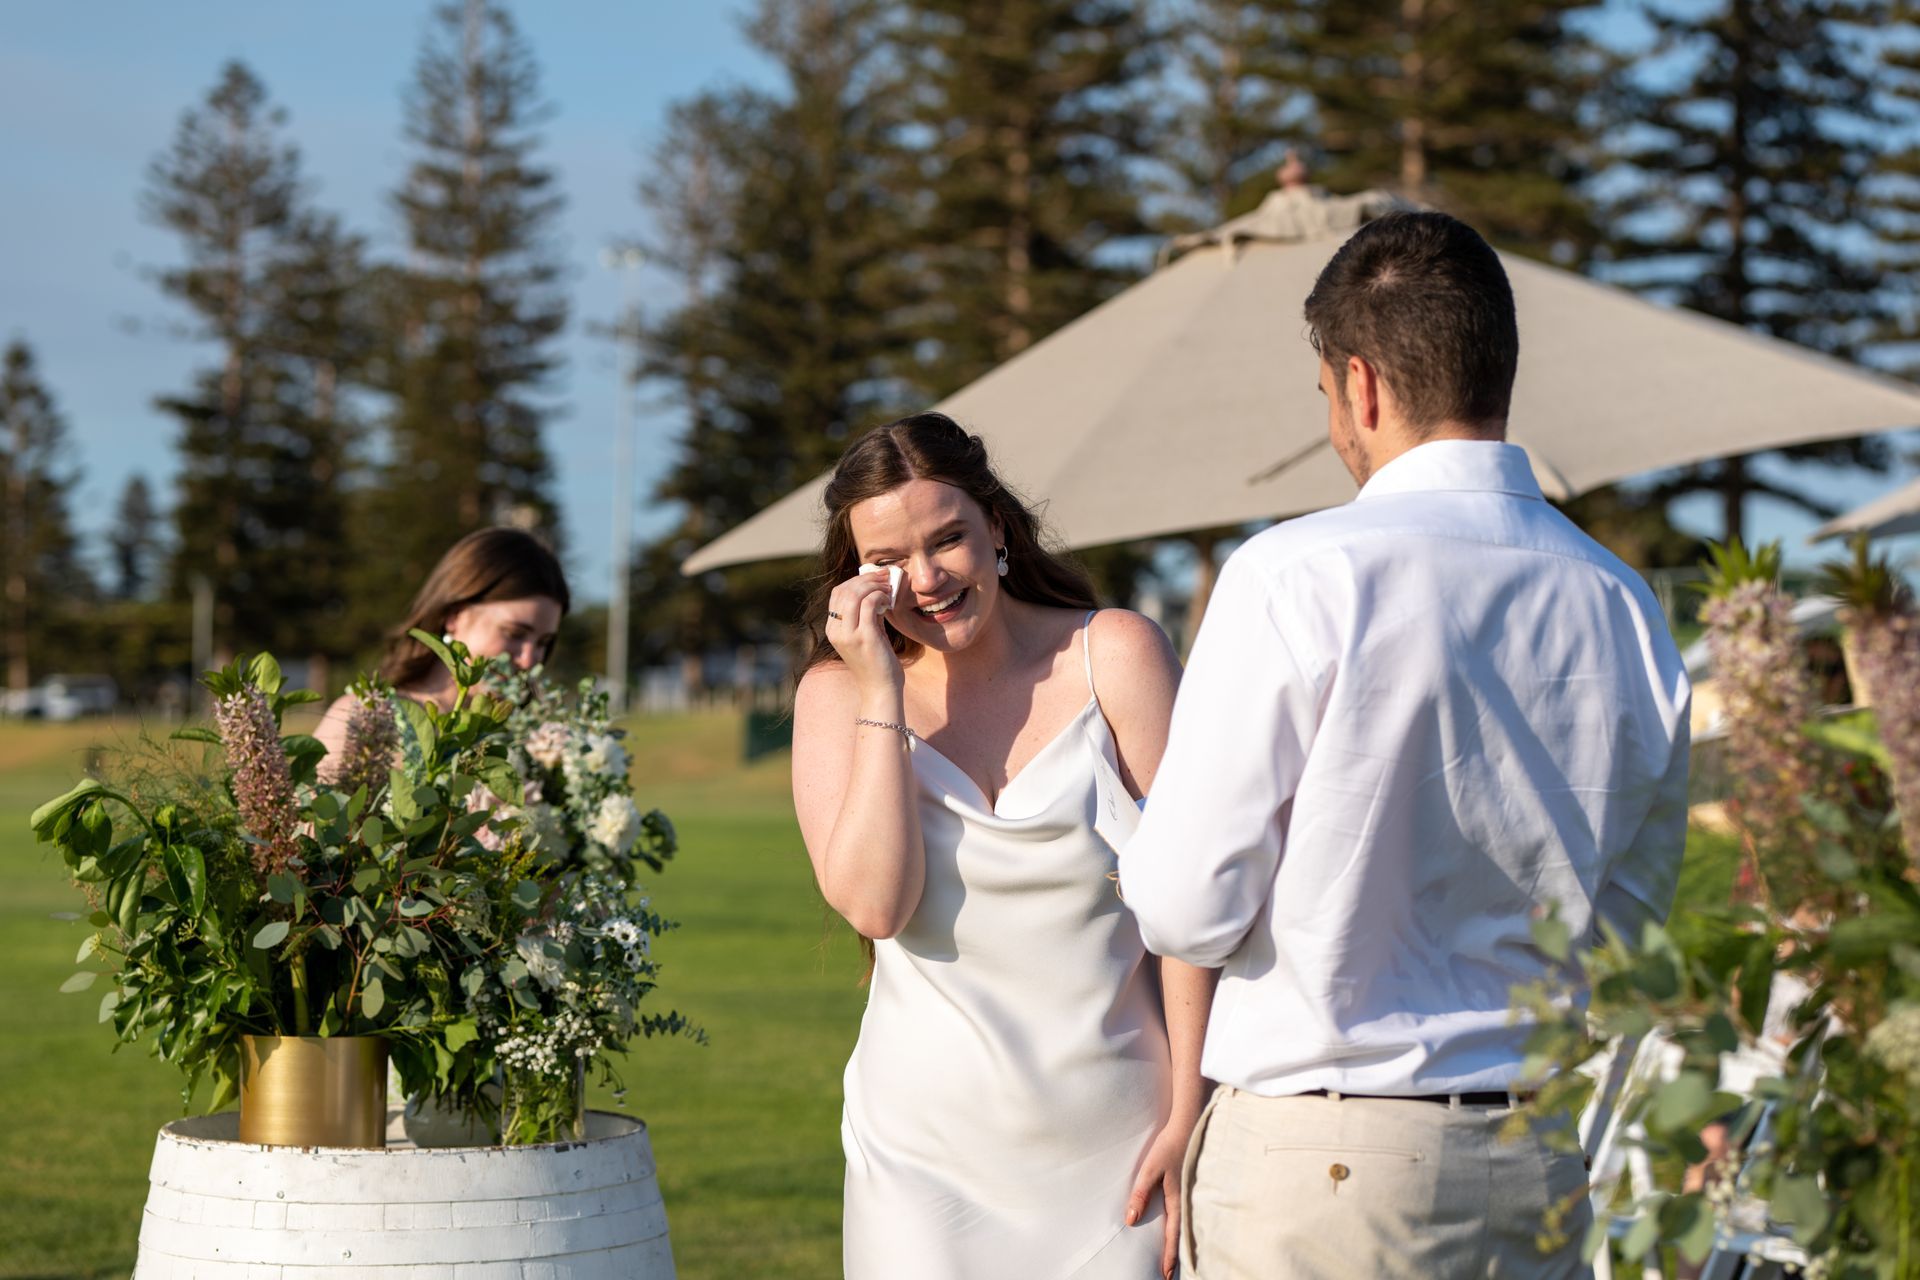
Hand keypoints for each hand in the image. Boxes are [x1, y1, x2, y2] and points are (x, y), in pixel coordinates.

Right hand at [825, 569, 903, 696]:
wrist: (880, 689)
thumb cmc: (877, 662)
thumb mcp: (867, 633)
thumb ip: (867, 612)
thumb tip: (876, 589)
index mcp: (832, 629)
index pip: (838, 593)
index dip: (856, 580)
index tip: (875, 577)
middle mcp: (835, 631)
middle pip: (845, 590)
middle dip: (867, 578)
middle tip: (885, 576)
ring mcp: (847, 634)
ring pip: (855, 594)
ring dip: (874, 585)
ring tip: (889, 586)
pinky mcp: (863, 637)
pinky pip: (869, 604)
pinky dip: (880, 596)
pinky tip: (889, 600)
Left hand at [1126, 1117, 1194, 1278]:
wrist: (1187, 1125)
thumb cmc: (1169, 1146)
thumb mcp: (1150, 1169)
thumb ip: (1141, 1193)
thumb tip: (1131, 1219)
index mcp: (1177, 1200)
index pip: (1172, 1234)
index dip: (1168, 1255)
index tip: (1165, 1273)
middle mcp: (1184, 1200)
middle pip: (1179, 1234)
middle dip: (1174, 1254)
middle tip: (1169, 1273)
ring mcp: (1187, 1193)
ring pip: (1182, 1224)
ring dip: (1177, 1242)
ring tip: (1173, 1259)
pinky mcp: (1185, 1185)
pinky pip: (1182, 1212)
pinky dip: (1179, 1227)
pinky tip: (1177, 1229)